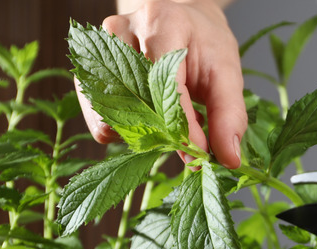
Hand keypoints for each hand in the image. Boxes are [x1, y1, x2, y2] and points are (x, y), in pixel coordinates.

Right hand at [75, 0, 246, 167]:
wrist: (183, 21)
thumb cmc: (205, 44)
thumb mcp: (227, 74)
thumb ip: (229, 116)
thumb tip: (227, 159)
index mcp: (163, 23)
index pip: (166, 86)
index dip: (183, 128)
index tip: (199, 154)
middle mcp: (122, 30)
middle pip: (134, 102)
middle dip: (162, 134)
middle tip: (187, 143)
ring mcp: (98, 50)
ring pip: (111, 114)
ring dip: (142, 133)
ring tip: (169, 123)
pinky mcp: (87, 70)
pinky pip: (100, 118)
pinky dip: (126, 129)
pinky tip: (150, 118)